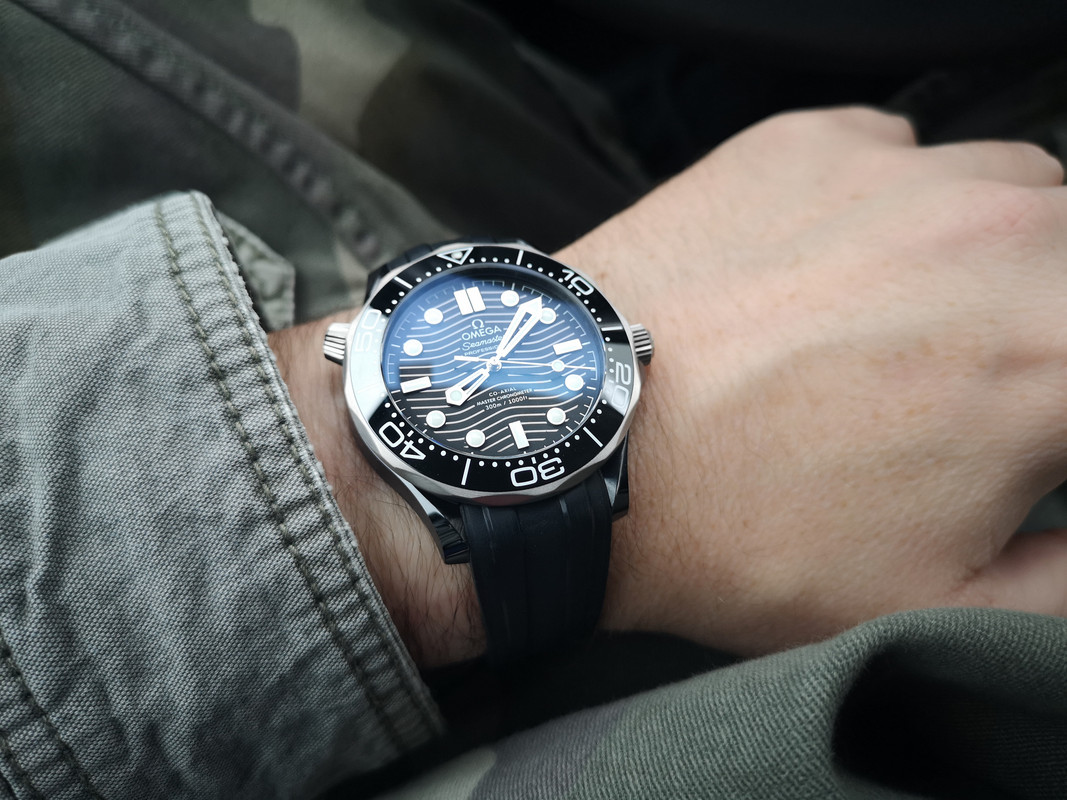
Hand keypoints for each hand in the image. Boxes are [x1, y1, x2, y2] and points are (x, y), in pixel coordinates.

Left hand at [271, 106, 1066, 666]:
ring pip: (1013, 196)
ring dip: (983, 259)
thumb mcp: (933, 602)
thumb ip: (1064, 576)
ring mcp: (903, 172)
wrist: (577, 439)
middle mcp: (1003, 237)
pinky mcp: (812, 142)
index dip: (1055, 410)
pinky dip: (891, 209)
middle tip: (964, 385)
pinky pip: (902, 158)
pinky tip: (825, 274)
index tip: (1021, 427)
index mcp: (1055, 355)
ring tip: (895, 330)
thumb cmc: (734, 529)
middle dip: (1041, 326)